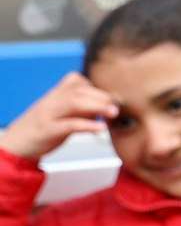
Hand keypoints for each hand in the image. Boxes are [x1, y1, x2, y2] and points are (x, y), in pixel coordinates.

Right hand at [0, 73, 118, 161]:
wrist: (16, 145)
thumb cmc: (43, 130)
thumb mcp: (62, 115)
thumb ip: (82, 110)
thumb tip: (107, 108)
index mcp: (54, 95)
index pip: (76, 81)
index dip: (96, 87)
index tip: (112, 98)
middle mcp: (51, 102)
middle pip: (78, 90)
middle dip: (101, 96)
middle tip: (118, 107)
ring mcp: (49, 115)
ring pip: (73, 102)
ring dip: (97, 106)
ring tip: (113, 113)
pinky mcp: (48, 131)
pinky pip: (68, 125)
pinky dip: (87, 125)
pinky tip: (101, 129)